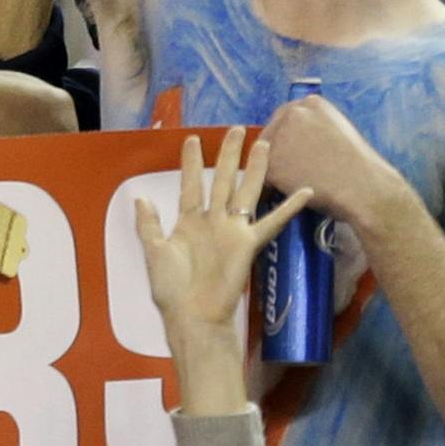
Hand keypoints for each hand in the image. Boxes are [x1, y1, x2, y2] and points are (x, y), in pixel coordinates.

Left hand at [136, 128, 308, 391]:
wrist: (193, 315)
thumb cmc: (172, 289)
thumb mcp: (154, 252)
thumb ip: (148, 224)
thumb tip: (140, 198)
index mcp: (188, 222)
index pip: (191, 184)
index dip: (191, 163)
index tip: (192, 139)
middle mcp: (213, 221)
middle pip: (223, 180)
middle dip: (229, 155)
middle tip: (236, 130)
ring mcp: (232, 230)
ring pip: (246, 191)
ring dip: (255, 168)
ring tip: (264, 144)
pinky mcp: (248, 243)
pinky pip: (271, 221)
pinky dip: (288, 208)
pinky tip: (305, 191)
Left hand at [259, 94, 407, 226]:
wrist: (362, 186)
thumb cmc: (358, 166)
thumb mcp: (338, 131)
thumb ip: (315, 129)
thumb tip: (300, 141)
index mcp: (311, 103)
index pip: (287, 118)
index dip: (288, 138)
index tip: (293, 153)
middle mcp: (292, 113)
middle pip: (271, 133)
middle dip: (277, 152)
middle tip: (290, 171)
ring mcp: (279, 137)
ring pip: (265, 156)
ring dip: (273, 169)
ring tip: (290, 184)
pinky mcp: (272, 164)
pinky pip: (265, 178)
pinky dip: (273, 189)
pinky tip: (288, 195)